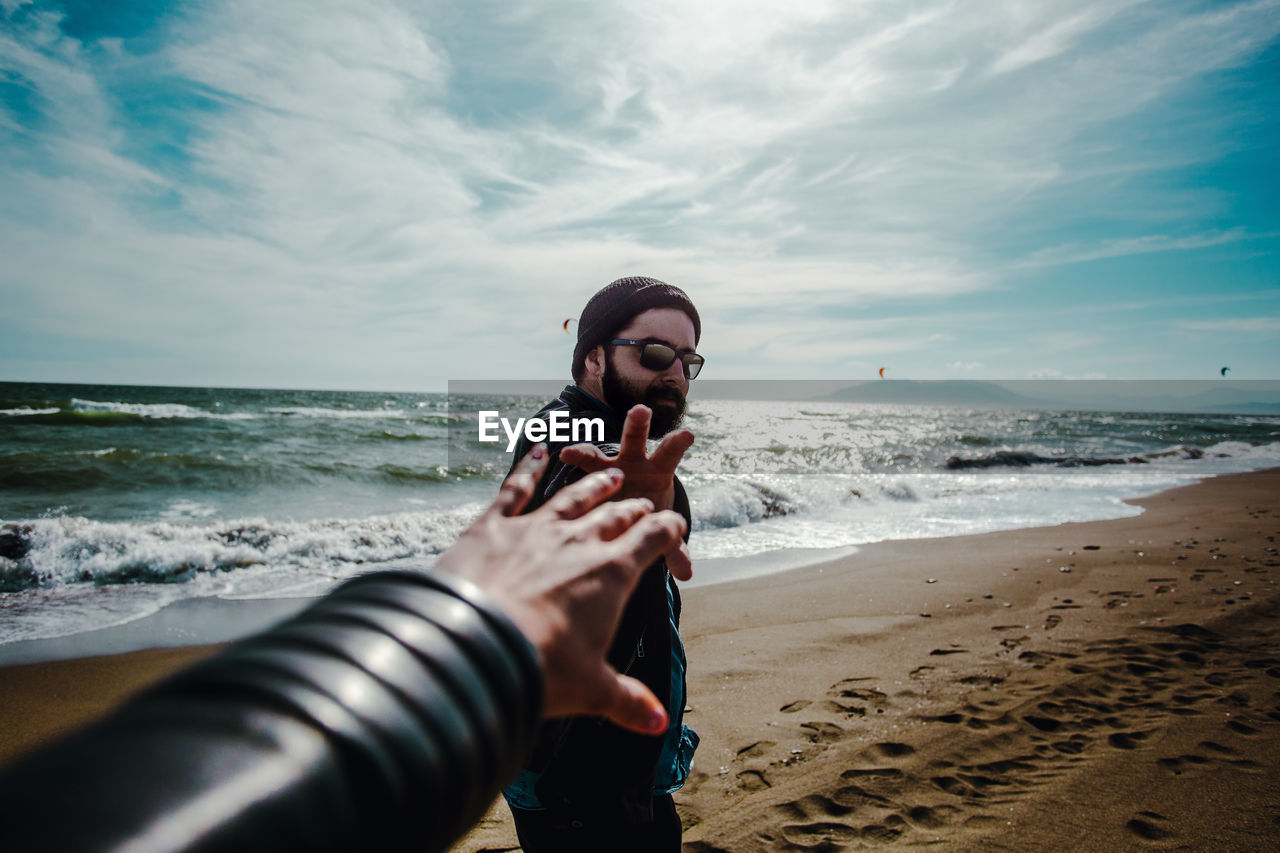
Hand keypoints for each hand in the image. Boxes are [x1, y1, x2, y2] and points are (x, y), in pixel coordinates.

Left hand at [437, 444, 687, 734]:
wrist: (475, 645)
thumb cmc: (540, 670)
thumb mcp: (592, 690)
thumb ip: (627, 701)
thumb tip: (659, 723)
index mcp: (611, 574)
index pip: (652, 541)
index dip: (668, 532)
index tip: (677, 527)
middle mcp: (578, 542)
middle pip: (615, 516)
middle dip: (634, 510)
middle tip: (644, 504)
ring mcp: (534, 528)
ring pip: (572, 498)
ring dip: (595, 486)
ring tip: (611, 475)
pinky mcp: (491, 526)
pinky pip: (514, 489)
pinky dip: (527, 469)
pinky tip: (537, 452)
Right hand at [557, 404, 693, 578]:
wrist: (628, 510)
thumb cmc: (648, 516)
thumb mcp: (661, 531)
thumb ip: (673, 549)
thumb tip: (687, 573)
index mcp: (657, 472)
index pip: (669, 454)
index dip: (676, 443)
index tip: (686, 433)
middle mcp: (632, 463)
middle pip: (635, 441)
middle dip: (636, 426)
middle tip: (640, 411)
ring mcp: (607, 468)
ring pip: (597, 457)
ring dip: (583, 453)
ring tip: (568, 454)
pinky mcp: (587, 477)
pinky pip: (575, 475)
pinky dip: (565, 473)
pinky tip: (552, 467)